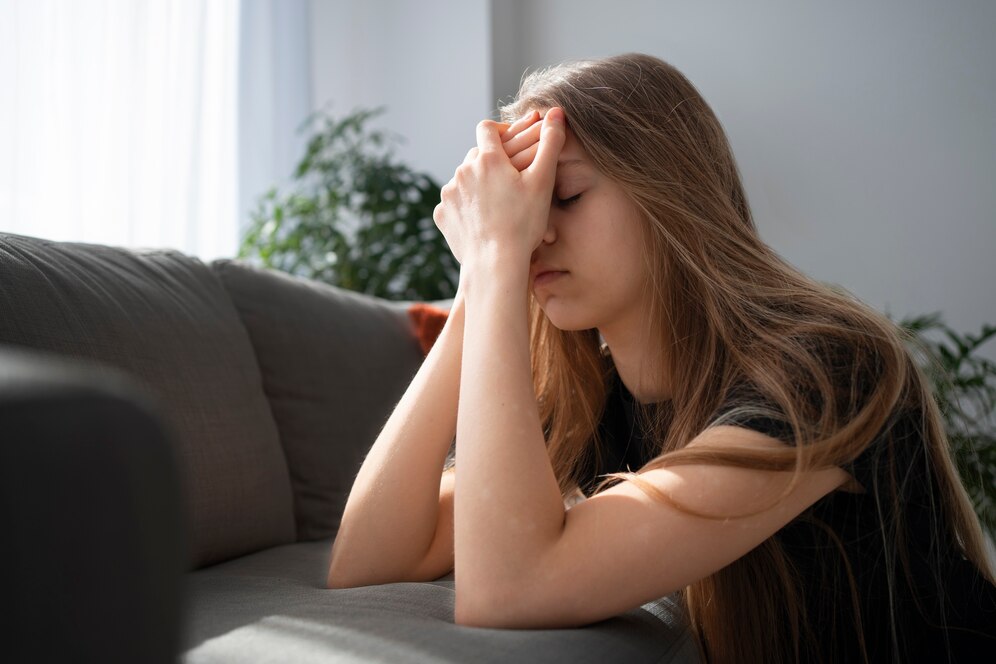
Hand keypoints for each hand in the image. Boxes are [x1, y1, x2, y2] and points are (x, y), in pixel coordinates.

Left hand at [433, 108, 565, 270]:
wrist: (495, 264)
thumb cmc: (523, 224)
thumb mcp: (543, 182)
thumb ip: (550, 144)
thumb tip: (556, 112)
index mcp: (487, 158)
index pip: (488, 129)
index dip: (499, 132)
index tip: (510, 142)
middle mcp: (462, 170)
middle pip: (475, 156)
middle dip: (490, 162)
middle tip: (508, 181)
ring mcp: (448, 193)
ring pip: (463, 179)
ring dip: (477, 185)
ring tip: (496, 205)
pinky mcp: (441, 214)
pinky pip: (454, 203)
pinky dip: (466, 207)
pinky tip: (482, 220)